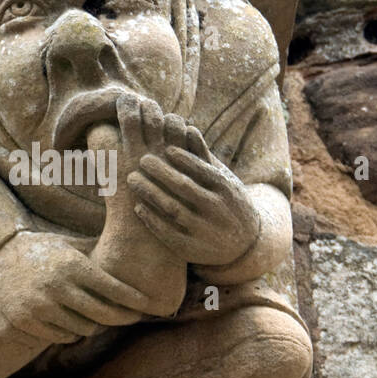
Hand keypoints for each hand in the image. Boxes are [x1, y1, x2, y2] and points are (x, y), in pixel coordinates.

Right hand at [0, 231, 151, 342]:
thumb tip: (134, 250)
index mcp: (71, 265)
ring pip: (84, 328)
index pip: (112, 288)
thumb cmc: (44, 248)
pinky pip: (63, 336)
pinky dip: (74, 331)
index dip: (133, 299)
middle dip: (123, 317)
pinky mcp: (26, 320)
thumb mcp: (71, 245)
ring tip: (100, 317)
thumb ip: (98, 252)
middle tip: (134, 318)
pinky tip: (77, 322)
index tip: (147, 304)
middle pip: (103, 313)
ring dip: (96, 324)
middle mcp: (57, 287)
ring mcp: (40, 306)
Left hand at [126, 130, 260, 266]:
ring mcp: (205, 232)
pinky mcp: (193, 250)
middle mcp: (217, 211)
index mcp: (226, 190)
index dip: (182, 158)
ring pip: (174, 211)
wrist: (244, 243)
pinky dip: (151, 220)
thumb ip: (203, 157)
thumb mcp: (222, 179)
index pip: (202, 170)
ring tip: (132, 179)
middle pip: (185, 189)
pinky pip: (168, 234)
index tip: (163, 147)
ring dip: (150, 193)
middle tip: (141, 159)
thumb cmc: (226, 200)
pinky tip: (138, 207)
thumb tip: (187, 128)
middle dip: (161, 173)